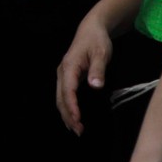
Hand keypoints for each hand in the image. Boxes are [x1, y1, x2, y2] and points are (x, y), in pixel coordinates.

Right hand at [56, 13, 114, 134]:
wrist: (91, 30)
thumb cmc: (97, 41)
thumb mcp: (101, 53)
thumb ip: (98, 70)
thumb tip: (95, 86)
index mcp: (69, 67)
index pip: (68, 91)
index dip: (72, 107)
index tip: (78, 120)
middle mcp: (62, 73)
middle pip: (60, 98)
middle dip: (68, 116)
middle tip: (79, 131)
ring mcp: (63, 75)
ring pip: (60, 99)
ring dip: (66, 115)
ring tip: (76, 129)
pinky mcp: (67, 78)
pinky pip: (63, 96)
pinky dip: (67, 108)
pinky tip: (73, 118)